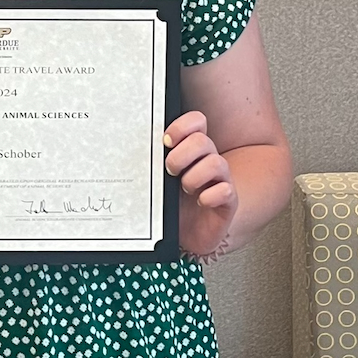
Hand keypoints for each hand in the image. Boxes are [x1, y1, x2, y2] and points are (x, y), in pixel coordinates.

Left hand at [164, 109, 236, 259]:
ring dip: (194, 177)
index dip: (182, 127)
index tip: (166, 142)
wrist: (185, 235)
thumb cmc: (172, 205)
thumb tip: (130, 148)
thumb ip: (153, 163)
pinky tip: (201, 202)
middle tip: (170, 171)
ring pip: (217, 163)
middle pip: (202, 141)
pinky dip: (210, 196)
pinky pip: (226, 191)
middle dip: (181, 155)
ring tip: (185, 189)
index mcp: (191, 150)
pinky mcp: (228, 201)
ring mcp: (220, 180)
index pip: (196, 121)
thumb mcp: (159, 181)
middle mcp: (208, 160)